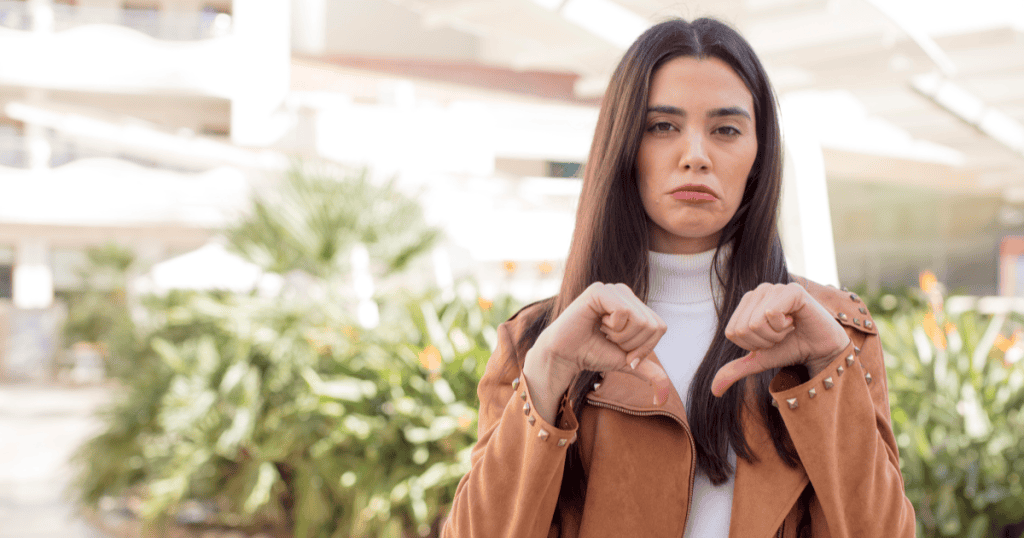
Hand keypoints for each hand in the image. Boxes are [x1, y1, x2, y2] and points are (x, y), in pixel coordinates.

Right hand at [523, 283, 672, 422]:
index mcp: (634, 304)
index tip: (623, 351)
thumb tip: (665, 394)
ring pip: (639, 319)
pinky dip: (612, 326)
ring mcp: (612, 289)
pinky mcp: (599, 290)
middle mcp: (625, 293)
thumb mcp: (626, 361)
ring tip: (602, 331)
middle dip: (631, 344)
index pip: (659, 327)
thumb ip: (648, 370)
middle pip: (651, 325)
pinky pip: (623, 311)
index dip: (644, 347)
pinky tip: (596, 323)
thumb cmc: (593, 354)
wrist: (565, 355)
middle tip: (609, 340)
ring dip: (620, 336)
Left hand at [711, 282, 850, 396]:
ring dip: (775, 335)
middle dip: (764, 341)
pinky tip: (795, 321)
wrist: (821, 350)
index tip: (771, 340)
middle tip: (782, 335)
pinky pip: (771, 314)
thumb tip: (714, 390)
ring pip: (755, 323)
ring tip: (789, 328)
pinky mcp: (792, 290)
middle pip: (742, 329)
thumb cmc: (790, 349)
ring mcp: (774, 287)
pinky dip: (783, 326)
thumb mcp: (760, 360)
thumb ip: (736, 369)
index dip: (752, 345)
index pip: (732, 332)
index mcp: (746, 303)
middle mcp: (758, 291)